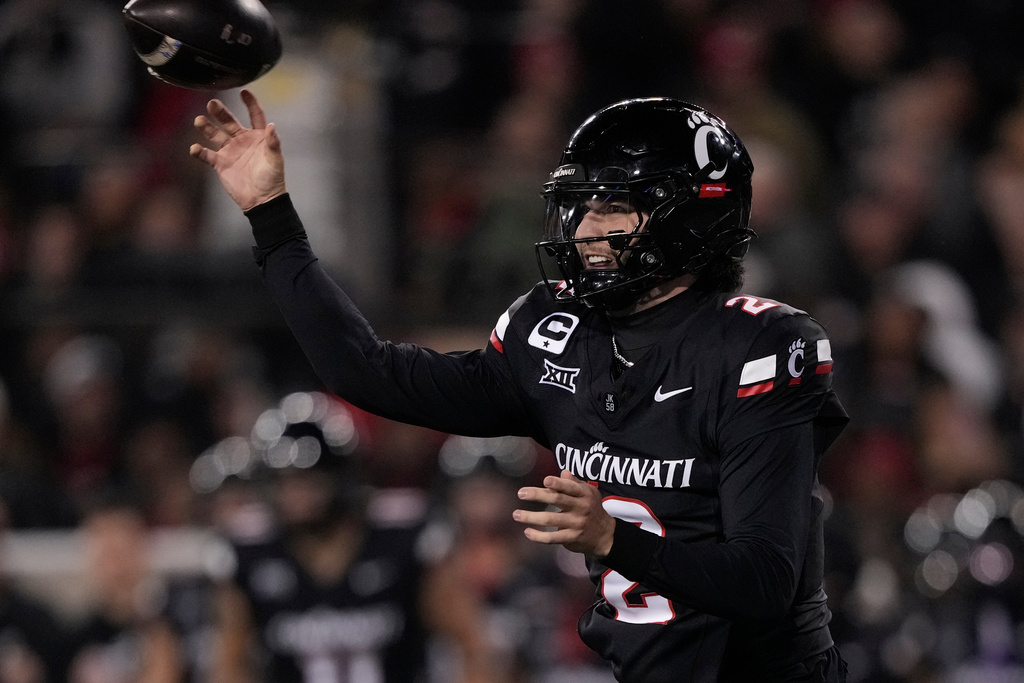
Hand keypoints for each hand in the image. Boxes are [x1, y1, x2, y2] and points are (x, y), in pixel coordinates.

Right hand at [190, 89, 286, 210]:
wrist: (262, 200)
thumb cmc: (272, 178)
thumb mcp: (275, 159)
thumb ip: (273, 142)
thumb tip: (272, 125)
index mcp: (257, 136)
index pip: (254, 115)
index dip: (250, 103)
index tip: (244, 92)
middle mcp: (241, 140)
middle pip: (228, 121)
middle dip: (220, 112)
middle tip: (212, 104)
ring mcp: (229, 151)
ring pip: (214, 134)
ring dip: (206, 127)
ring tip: (199, 120)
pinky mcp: (220, 163)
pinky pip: (207, 154)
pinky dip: (199, 151)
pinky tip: (195, 148)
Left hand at [513, 470, 615, 556]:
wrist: (605, 535)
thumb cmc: (592, 508)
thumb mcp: (588, 493)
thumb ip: (574, 484)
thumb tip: (563, 473)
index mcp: (584, 494)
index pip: (570, 487)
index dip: (558, 484)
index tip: (545, 481)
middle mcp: (581, 508)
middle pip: (557, 500)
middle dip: (538, 495)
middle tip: (521, 493)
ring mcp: (576, 524)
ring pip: (551, 519)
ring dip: (531, 517)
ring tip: (516, 514)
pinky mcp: (571, 538)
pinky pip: (552, 538)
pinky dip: (538, 536)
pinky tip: (527, 532)